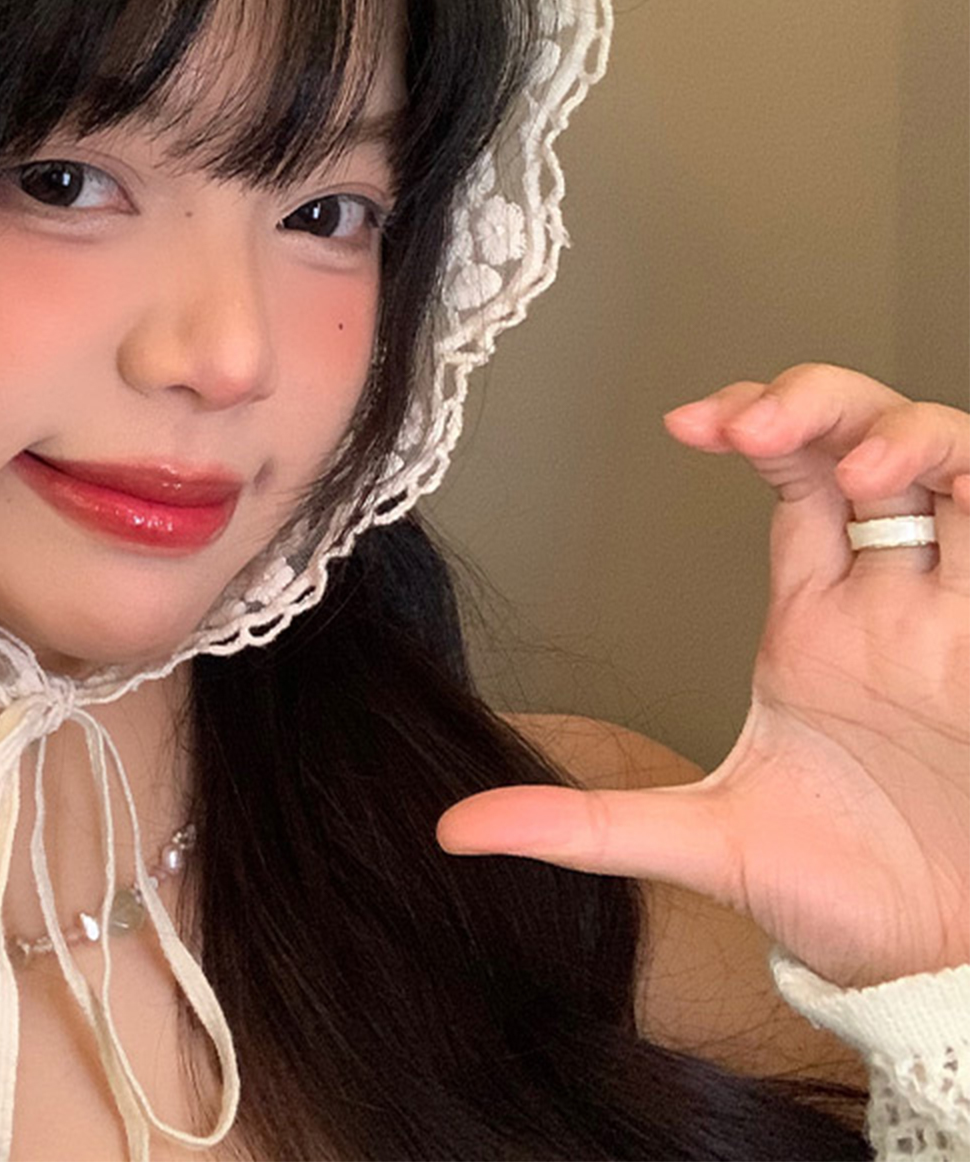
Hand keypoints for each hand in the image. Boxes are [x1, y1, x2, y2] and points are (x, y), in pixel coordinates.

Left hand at [436, 363, 969, 988]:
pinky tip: (956, 495)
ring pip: (959, 466)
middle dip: (822, 402)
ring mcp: (966, 617)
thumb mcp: (701, 843)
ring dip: (913, 439)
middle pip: (871, 439)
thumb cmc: (841, 897)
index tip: (689, 424)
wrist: (940, 972)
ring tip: (858, 472)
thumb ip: (581, 825)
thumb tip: (455, 827)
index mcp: (819, 620)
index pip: (794, 475)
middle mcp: (894, 599)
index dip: (755, 422)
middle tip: (757, 428)